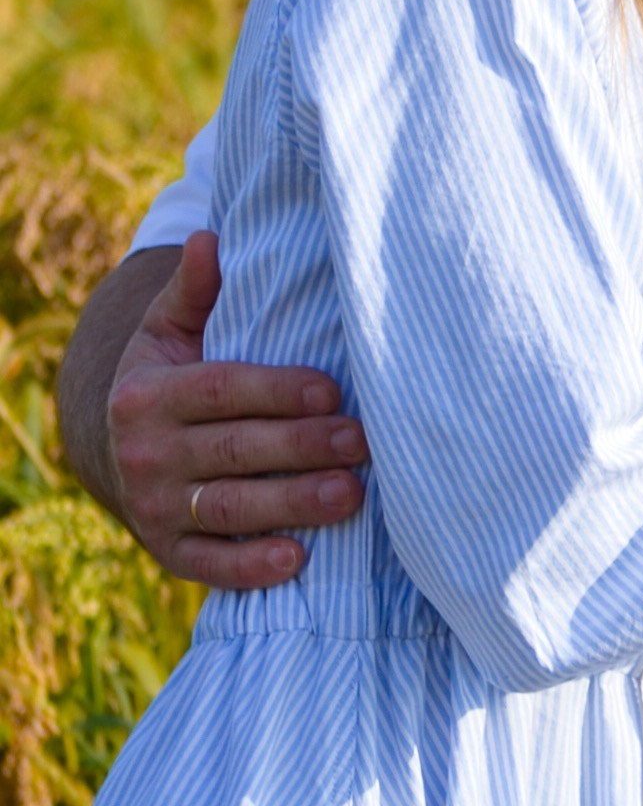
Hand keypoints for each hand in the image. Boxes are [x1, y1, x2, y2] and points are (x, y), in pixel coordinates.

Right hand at [107, 232, 367, 589]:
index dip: (277, 391)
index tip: (331, 390)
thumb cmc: (167, 376)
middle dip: (301, 448)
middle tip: (362, 441)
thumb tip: (209, 238)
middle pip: (235, 450)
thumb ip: (192, 290)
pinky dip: (250, 567)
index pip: (221, 391)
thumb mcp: (166, 331)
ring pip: (231, 507)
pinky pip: (209, 564)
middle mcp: (146, 454)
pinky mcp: (167, 551)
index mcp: (148, 395)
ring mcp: (155, 507)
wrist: (116, 451)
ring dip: (292, 505)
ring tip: (350, 494)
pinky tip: (297, 560)